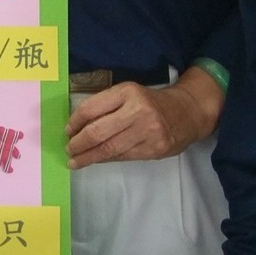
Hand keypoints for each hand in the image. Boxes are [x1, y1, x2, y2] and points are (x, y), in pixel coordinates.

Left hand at [66, 70, 221, 168]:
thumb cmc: (152, 102)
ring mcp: (147, 132)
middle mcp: (137, 110)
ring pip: (109, 149)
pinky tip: (96, 160)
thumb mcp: (130, 94)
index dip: (75, 122)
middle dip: (78, 144)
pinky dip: (105, 159)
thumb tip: (77, 126)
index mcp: (127, 92)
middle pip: (97, 132)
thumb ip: (107, 106)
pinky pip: (122, 157)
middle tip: (69, 149)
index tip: (67, 130)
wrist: (188, 112)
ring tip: (75, 161)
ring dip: (88, 157)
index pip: (91, 108)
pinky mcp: (154, 149)